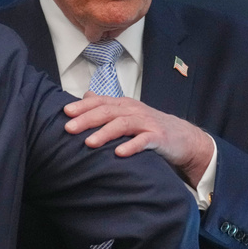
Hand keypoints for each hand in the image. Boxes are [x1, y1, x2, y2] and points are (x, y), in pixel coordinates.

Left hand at [64, 93, 213, 185]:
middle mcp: (134, 111)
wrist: (182, 138)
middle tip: (68, 128)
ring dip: (105, 133)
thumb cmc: (149, 126)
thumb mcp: (127, 113)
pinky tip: (119, 153)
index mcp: (124, 105)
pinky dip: (131, 146)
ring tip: (89, 143)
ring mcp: (146, 123)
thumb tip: (85, 95)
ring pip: (123, 124)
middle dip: (87, 119)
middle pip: (108, 111)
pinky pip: (143, 141)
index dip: (82, 106)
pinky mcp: (158, 138)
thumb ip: (107, 105)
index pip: (100, 102)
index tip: (65, 113)